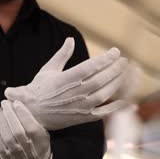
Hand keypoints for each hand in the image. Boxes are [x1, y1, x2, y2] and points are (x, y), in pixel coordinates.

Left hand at [0, 100, 51, 158]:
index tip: (17, 103)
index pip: (32, 128)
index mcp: (41, 144)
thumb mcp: (43, 132)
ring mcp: (18, 156)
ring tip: (0, 110)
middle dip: (10, 115)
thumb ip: (33, 120)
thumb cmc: (39, 143)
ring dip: (1, 121)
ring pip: (7, 138)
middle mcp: (30, 152)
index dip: (23, 115)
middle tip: (5, 103)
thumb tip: (17, 103)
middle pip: (18, 132)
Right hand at [5, 38, 129, 129]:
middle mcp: (76, 92)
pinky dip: (116, 108)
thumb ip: (62, 55)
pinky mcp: (83, 118)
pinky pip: (103, 113)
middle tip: (124, 62)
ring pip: (104, 94)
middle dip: (115, 69)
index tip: (116, 52)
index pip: (91, 66)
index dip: (106, 59)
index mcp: (68, 78)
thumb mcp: (48, 69)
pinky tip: (126, 102)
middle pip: (101, 79)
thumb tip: (70, 40)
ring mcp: (81, 106)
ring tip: (126, 75)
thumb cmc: (39, 90)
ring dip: (117, 83)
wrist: (32, 113)